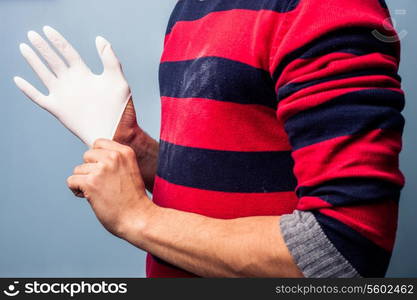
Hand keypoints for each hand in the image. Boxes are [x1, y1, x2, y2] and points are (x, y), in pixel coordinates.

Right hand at [14, 26, 130, 145]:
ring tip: (24, 47)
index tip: (47, 29)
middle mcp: (72, 82)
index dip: (58, 40)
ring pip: (44, 74)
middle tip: (31, 34)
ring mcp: (63, 95)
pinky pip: (39, 98)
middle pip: (53, 60)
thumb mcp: (117, 79)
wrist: (116, 131)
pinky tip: (18, 80)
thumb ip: (110, 59)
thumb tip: (99, 38)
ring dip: (33, 61)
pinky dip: (28, 90)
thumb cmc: (121, 107)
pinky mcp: (58, 109)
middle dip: (42, 47)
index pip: (68, 52)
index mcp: (84, 73)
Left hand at [67, 139, 153, 236]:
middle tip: (104, 185)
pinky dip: (77, 191)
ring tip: (100, 193)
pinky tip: (91, 198)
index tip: (105, 171)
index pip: (99, 143)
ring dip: (84, 182)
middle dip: (91, 170)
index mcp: (125, 152)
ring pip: (78, 170)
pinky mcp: (90, 183)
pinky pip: (71, 181)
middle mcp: (113, 157)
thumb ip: (115, 160)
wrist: (139, 218)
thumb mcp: (130, 170)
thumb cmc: (133, 199)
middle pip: (87, 155)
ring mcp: (101, 169)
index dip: (97, 158)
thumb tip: (91, 156)